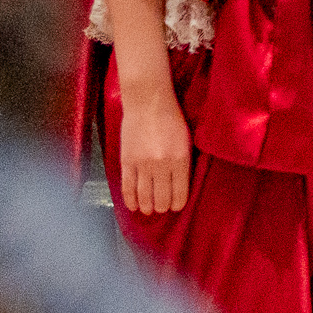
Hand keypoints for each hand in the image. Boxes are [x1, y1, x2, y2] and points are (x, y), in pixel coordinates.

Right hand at [118, 89, 193, 215]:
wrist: (148, 102)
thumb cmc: (171, 118)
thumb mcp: (186, 141)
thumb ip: (184, 163)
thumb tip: (180, 185)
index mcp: (181, 160)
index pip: (180, 192)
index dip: (177, 204)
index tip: (176, 207)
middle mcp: (162, 165)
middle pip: (161, 198)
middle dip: (162, 207)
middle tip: (161, 209)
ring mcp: (142, 165)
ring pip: (144, 196)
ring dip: (147, 207)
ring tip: (149, 210)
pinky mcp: (126, 162)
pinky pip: (127, 187)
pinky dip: (130, 200)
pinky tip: (133, 206)